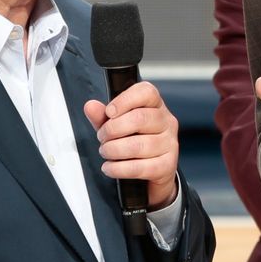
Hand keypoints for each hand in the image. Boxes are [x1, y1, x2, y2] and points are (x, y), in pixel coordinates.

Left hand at [84, 81, 178, 208]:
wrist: (155, 168)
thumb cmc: (136, 140)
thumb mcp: (117, 125)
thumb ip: (102, 115)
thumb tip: (91, 106)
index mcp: (155, 105)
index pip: (146, 92)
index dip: (124, 101)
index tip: (109, 112)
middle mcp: (166, 122)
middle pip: (139, 118)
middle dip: (112, 129)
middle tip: (102, 137)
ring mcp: (169, 144)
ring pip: (137, 145)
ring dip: (113, 150)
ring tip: (106, 152)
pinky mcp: (167, 165)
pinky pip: (139, 167)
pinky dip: (118, 168)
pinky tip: (110, 167)